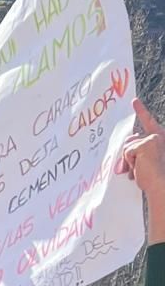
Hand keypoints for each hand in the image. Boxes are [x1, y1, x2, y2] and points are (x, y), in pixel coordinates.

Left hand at [121, 99, 164, 242]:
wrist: (163, 184)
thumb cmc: (156, 178)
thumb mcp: (147, 161)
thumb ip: (139, 152)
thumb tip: (124, 155)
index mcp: (161, 138)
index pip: (149, 122)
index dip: (141, 111)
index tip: (134, 101)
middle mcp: (158, 136)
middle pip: (131, 140)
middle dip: (128, 155)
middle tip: (136, 169)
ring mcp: (152, 138)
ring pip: (127, 146)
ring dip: (129, 161)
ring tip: (141, 169)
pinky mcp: (145, 144)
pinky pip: (127, 152)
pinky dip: (129, 163)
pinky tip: (139, 168)